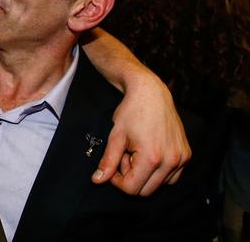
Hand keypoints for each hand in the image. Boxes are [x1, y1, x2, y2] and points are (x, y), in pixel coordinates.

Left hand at [91, 71, 190, 195]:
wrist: (151, 93)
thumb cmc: (132, 111)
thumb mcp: (116, 136)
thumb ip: (108, 161)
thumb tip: (97, 180)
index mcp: (152, 158)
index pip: (132, 188)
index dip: (118, 181)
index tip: (113, 166)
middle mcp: (171, 161)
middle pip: (146, 190)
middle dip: (131, 177)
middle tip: (125, 156)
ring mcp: (181, 158)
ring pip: (159, 184)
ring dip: (145, 174)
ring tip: (136, 152)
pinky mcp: (186, 154)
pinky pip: (171, 176)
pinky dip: (158, 171)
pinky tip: (148, 152)